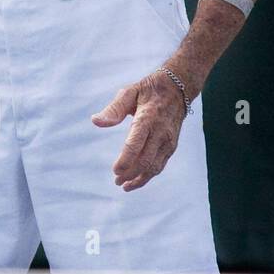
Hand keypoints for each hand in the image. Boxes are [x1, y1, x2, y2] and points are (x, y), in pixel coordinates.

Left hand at [91, 69, 187, 190]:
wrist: (178, 88)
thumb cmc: (148, 90)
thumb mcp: (129, 92)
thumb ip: (113, 109)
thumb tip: (95, 121)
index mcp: (147, 119)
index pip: (135, 145)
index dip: (125, 161)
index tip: (114, 171)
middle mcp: (160, 132)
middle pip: (145, 160)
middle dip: (130, 174)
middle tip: (116, 180)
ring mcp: (168, 141)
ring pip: (154, 167)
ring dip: (139, 179)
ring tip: (124, 185)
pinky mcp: (171, 146)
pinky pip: (160, 165)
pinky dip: (148, 176)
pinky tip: (136, 181)